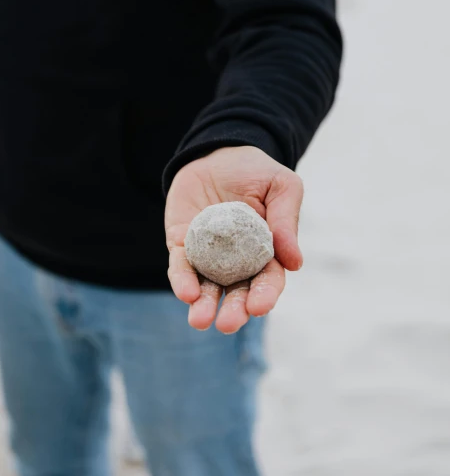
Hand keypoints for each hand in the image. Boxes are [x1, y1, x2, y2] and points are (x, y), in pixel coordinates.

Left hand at [165, 146, 303, 333]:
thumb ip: (286, 220)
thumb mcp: (282, 186)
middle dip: (234, 310)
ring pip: (207, 287)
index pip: (268, 280)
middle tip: (227, 323)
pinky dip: (182, 280)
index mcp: (266, 252)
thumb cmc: (256, 171)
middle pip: (237, 292)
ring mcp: (208, 255)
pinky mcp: (182, 244)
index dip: (265, 295)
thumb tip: (295, 263)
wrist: (217, 152)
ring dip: (204, 305)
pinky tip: (185, 293)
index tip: (259, 306)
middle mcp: (237, 261)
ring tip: (200, 320)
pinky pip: (181, 266)